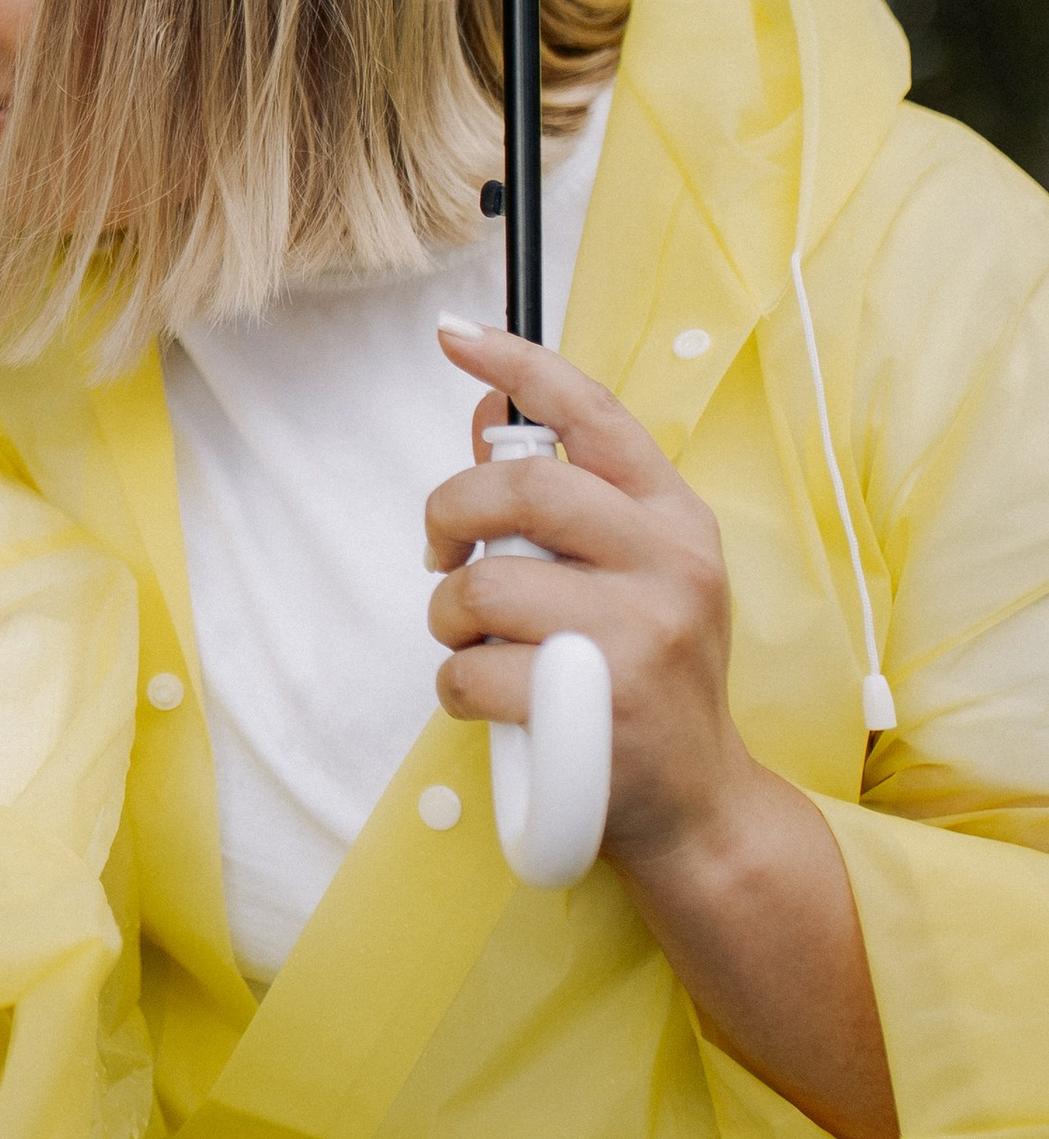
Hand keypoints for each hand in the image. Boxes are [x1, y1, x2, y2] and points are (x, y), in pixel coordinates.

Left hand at [426, 319, 898, 1138]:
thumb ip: (559, 498)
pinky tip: (486, 699)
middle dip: (449, 516)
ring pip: (483, 588)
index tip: (453, 333)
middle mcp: (672, 563)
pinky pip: (473, 671)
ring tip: (472, 644)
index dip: (516, 365)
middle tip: (441, 554)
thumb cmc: (645, 676)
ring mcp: (643, 634)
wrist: (697, 805)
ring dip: (448, 618)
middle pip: (518, 492)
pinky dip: (454, 686)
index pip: (593, 414)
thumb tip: (481, 415)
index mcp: (676, 517)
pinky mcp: (604, 705)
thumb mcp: (627, 574)